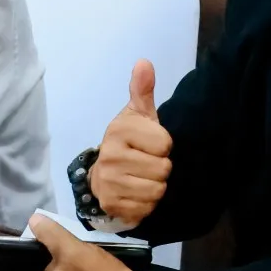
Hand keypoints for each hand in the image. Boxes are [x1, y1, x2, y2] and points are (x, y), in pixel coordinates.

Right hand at [89, 61, 171, 226]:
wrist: (105, 174)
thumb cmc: (130, 141)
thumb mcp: (138, 115)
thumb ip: (142, 90)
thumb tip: (144, 62)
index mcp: (119, 131)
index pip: (165, 144)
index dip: (163, 146)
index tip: (150, 144)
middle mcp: (110, 156)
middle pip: (163, 169)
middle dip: (160, 168)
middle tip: (146, 162)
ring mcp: (109, 182)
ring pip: (157, 190)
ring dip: (155, 187)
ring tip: (142, 177)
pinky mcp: (112, 205)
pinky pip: (146, 208)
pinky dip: (146, 204)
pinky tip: (136, 193)